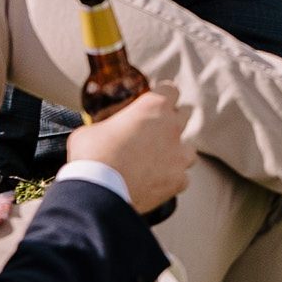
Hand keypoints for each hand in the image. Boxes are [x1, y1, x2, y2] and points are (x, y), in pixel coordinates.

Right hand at [66, 86, 192, 213]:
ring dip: (177, 151)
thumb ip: (107, 125)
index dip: (162, 94)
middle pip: (186, 114)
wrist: (99, 191)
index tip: (155, 101)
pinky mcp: (178, 180)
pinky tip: (158, 182)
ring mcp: (179, 155)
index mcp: (152, 107)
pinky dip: (172, 179)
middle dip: (174, 119)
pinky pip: (182, 177)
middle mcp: (172, 127)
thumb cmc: (91, 155)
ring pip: (189, 149)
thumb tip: (102, 131)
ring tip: (160, 158)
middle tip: (157, 128)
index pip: (170, 90)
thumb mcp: (91, 128)